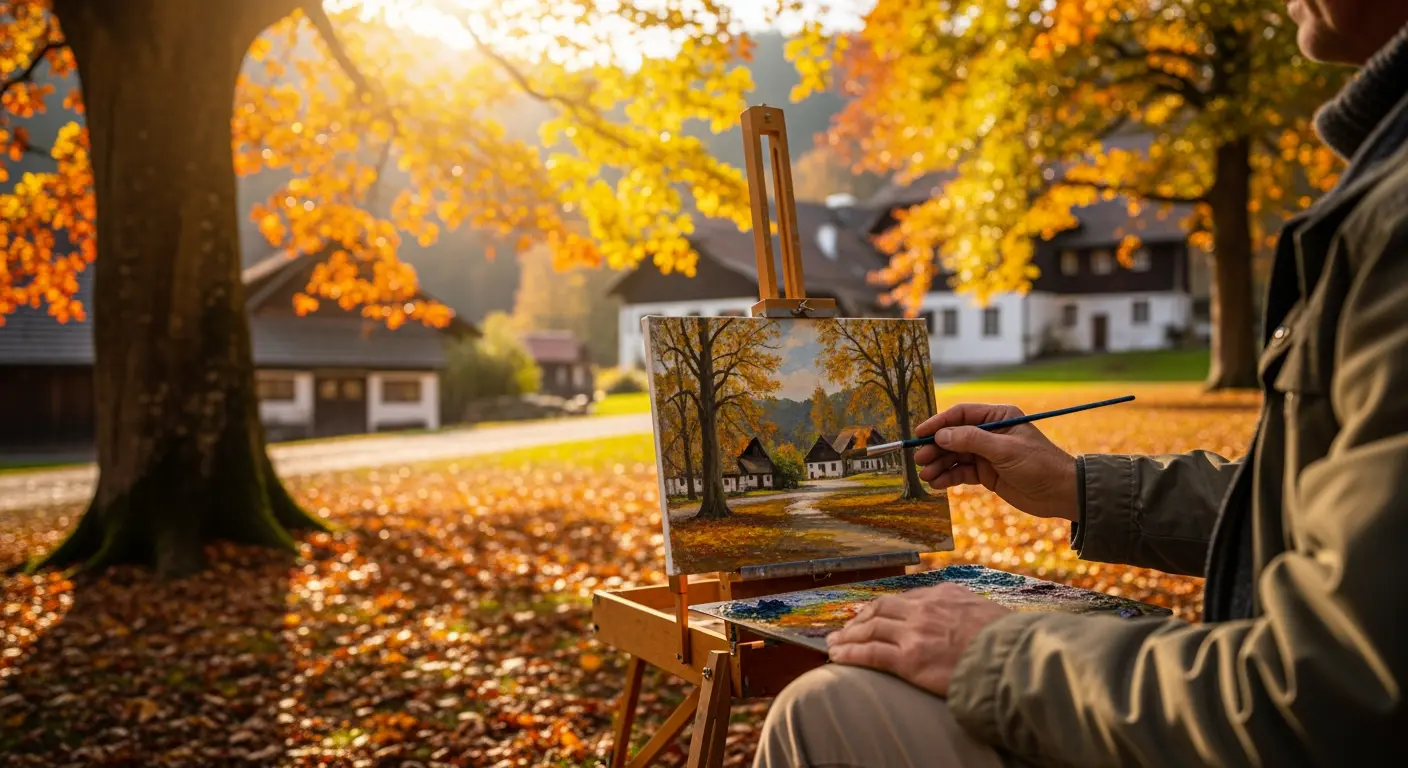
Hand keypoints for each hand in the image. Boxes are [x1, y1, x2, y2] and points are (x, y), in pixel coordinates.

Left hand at [826, 584, 1011, 696]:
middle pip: (882, 608)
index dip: (886, 608)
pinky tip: (837, 657)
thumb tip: (965, 617)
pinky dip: (850, 654)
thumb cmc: (1009, 641)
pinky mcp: (909, 658)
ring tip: (833, 643)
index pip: (907, 598)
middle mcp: (925, 608)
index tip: (875, 614)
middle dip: (860, 618)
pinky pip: (870, 653)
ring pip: (870, 629)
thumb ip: (968, 611)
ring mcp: (915, 632)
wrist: (1012, 658)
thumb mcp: (988, 612)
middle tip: (846, 627)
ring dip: (848, 636)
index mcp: (945, 594)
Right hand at [912, 403, 1079, 521]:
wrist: (1061, 493)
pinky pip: (962, 472)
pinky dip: (948, 477)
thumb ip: (972, 440)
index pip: (961, 415)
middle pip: (954, 436)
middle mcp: (990, 432)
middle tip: (919, 459)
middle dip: (936, 447)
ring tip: (926, 475)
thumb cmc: (1039, 464)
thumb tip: (941, 435)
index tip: (920, 435)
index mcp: (998, 417)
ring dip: (939, 464)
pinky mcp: (987, 473)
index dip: (939, 423)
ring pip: (955, 455)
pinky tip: (937, 483)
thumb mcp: (1005, 450)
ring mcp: (987, 454)